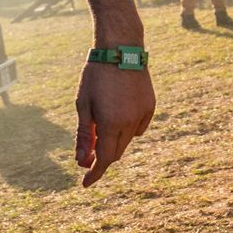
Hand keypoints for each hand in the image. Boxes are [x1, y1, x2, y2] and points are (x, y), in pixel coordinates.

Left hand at [75, 61, 154, 185]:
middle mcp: (131, 123)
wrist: (121, 48)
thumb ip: (85, 135)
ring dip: (115, 141)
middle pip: (116, 152)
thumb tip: (82, 161)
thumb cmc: (96, 75)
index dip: (94, 174)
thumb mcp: (84, 104)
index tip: (85, 184)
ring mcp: (144, 114)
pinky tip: (119, 112)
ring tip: (102, 123)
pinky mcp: (151, 106)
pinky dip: (128, 128)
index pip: (104, 160)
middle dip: (102, 156)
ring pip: (128, 140)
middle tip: (87, 151)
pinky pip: (139, 127)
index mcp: (111, 123)